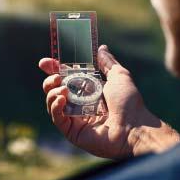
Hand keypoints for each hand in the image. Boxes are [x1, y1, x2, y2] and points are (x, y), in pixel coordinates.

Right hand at [39, 45, 179, 158]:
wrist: (134, 126)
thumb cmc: (129, 101)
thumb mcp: (119, 75)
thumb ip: (107, 62)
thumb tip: (101, 48)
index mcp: (89, 90)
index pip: (67, 79)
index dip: (55, 70)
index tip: (45, 62)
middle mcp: (80, 104)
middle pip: (56, 91)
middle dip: (50, 81)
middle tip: (55, 76)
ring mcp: (76, 118)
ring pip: (53, 104)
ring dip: (52, 93)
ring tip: (62, 88)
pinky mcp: (73, 132)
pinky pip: (57, 119)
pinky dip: (55, 108)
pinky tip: (61, 99)